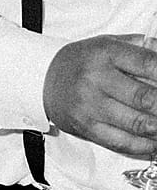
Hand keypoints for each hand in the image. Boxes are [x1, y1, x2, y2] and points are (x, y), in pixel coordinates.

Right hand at [42, 35, 156, 156]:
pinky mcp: (86, 127)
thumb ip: (142, 47)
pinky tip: (155, 143)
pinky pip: (122, 142)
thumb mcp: (109, 43)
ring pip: (138, 124)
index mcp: (106, 53)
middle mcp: (96, 79)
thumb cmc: (82, 61)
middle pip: (146, 98)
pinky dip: (145, 146)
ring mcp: (90, 106)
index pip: (149, 64)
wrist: (43, 78)